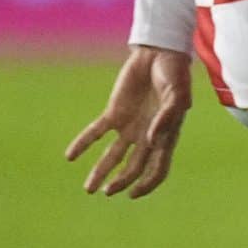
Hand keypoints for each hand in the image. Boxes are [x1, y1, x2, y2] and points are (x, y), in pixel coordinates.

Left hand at [66, 45, 194, 197]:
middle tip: (106, 191)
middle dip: (120, 182)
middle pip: (132, 167)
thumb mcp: (177, 95)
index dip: (146, 184)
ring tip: (89, 188)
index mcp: (166, 137)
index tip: (133, 194)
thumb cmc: (175, 75)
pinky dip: (83, 144)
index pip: (157, 169)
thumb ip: (167, 117)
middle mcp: (147, 136)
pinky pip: (96, 132)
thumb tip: (152, 141)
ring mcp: (129, 126)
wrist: (159, 53)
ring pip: (113, 155)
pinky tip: (70, 156)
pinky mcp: (114, 113)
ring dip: (101, 171)